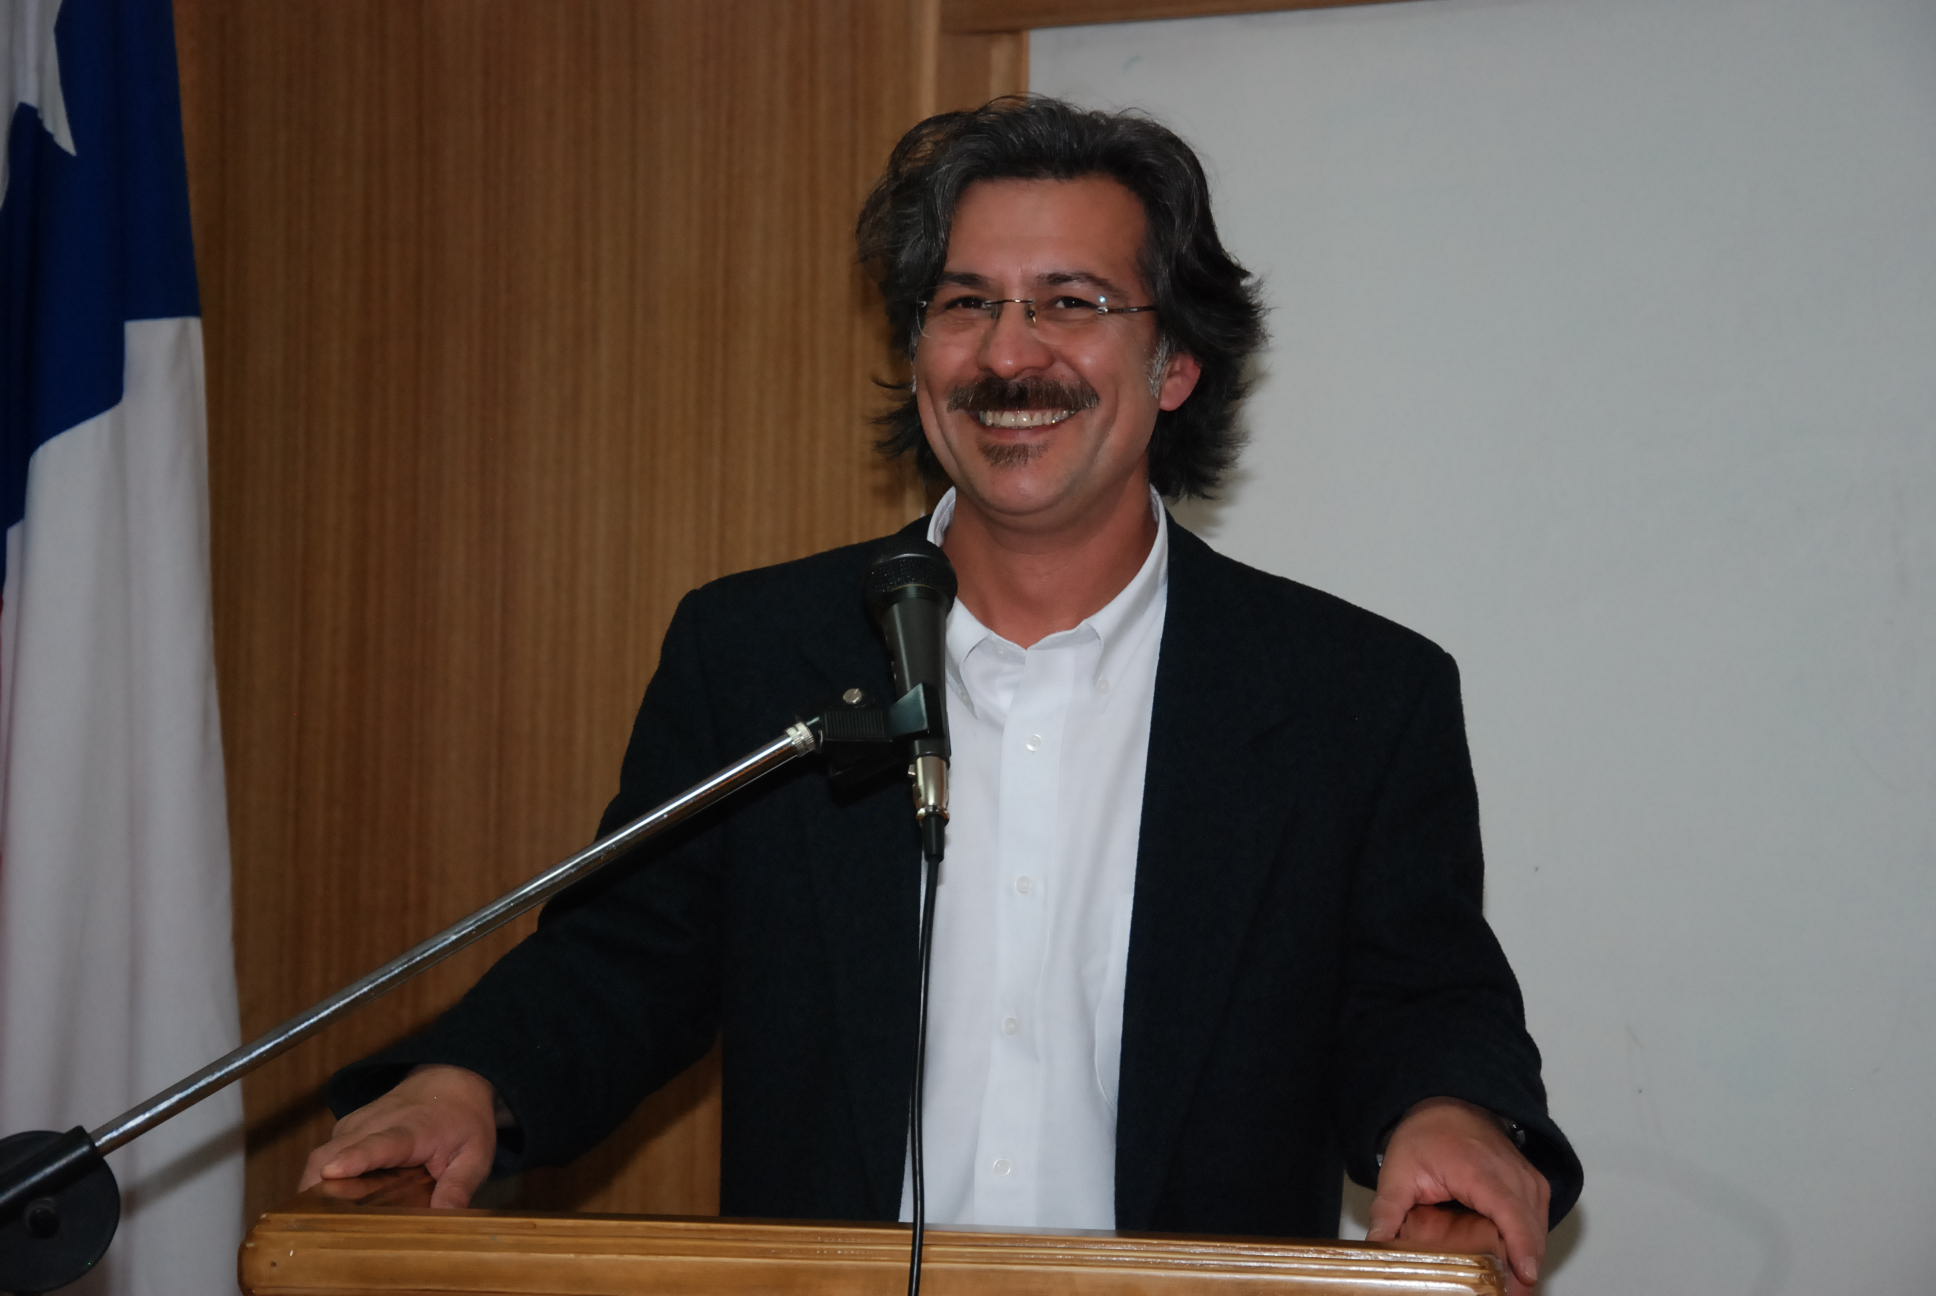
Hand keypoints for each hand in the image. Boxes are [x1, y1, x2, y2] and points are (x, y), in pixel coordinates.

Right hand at [298, 1064, 499, 1208]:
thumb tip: (444, 1218)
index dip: (353, 1159)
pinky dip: (319, 1181)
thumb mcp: (475, 1155)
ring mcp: (354, 1125)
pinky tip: (330, 1205)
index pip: (377, 1145)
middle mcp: (374, 1124)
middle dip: (316, 1188)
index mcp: (409, 1131)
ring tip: (320, 1223)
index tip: (332, 1171)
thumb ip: (459, 1187)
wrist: (450, 1081)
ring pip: (319, 1158)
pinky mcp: (344, 1131)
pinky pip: (322, 1158)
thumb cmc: (463, 1121)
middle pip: (331, 1154)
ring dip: (314, 1189)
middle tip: (317, 1227)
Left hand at [1366, 1097, 1550, 1294]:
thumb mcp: (1398, 1170)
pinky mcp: (1533, 1185)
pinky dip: (1532, 1242)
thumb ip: (1388, 1210)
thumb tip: (1376, 1245)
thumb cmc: (1428, 1134)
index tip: (1525, 1275)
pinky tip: (1517, 1264)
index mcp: (1479, 1171)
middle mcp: (1512, 1174)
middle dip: (1525, 1266)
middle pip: (1531, 1229)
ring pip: (1539, 1227)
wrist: (1449, 1104)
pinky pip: (1539, 1219)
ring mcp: (1527, 1179)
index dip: (1522, 1246)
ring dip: (1530, 1258)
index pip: (1510, 1212)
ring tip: (1512, 1288)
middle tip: (1510, 1295)